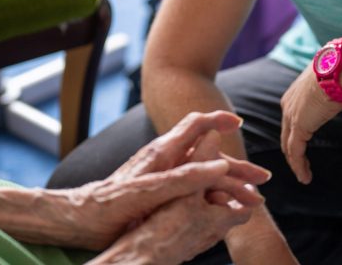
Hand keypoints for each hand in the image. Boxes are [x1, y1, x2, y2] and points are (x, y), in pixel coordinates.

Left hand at [64, 110, 269, 250]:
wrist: (79, 220)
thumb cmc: (108, 205)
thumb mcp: (150, 191)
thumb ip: (184, 177)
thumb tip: (218, 165)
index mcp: (162, 153)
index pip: (197, 124)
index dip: (219, 120)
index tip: (240, 124)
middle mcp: (163, 160)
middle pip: (207, 154)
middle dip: (236, 166)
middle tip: (261, 180)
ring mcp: (161, 176)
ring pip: (202, 174)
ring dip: (228, 185)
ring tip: (249, 200)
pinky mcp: (157, 193)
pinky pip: (192, 190)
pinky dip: (212, 197)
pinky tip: (220, 211)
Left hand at [280, 66, 341, 183]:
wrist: (338, 68)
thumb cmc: (341, 72)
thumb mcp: (334, 83)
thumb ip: (336, 93)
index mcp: (295, 94)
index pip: (291, 119)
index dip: (295, 134)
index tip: (302, 146)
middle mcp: (288, 104)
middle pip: (286, 134)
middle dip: (292, 151)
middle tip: (300, 165)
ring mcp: (291, 116)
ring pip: (289, 146)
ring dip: (296, 163)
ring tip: (304, 176)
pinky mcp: (298, 127)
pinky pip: (295, 152)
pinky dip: (299, 166)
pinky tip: (305, 178)